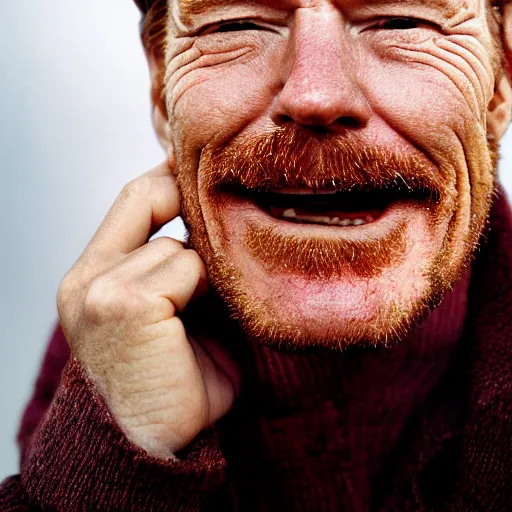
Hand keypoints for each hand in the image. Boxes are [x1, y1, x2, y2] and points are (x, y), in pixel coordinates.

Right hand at [57, 163, 239, 457]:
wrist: (155, 441)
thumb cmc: (169, 376)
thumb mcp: (165, 309)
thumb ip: (171, 263)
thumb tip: (202, 218)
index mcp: (93, 275)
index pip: (133, 198)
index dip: (171, 183)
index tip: (203, 185)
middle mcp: (87, 277)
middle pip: (152, 200)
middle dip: (192, 231)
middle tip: (205, 281)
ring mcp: (101, 288)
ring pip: (179, 246)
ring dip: (202, 279)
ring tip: (196, 319)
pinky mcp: (127, 303)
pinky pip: (187, 269)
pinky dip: (204, 294)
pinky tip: (194, 328)